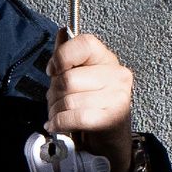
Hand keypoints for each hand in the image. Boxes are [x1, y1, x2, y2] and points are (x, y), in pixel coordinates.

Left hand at [48, 32, 138, 171]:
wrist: (107, 139)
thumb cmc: (90, 105)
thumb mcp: (78, 78)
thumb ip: (68, 56)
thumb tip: (62, 32)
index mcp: (106, 59)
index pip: (83, 43)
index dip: (61, 57)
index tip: (54, 71)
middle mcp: (117, 74)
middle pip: (68, 79)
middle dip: (53, 94)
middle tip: (57, 102)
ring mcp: (118, 96)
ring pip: (68, 100)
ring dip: (55, 111)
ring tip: (61, 114)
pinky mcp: (112, 118)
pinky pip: (74, 117)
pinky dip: (59, 123)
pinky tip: (59, 125)